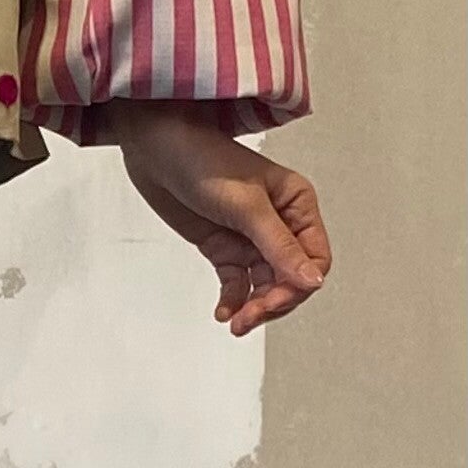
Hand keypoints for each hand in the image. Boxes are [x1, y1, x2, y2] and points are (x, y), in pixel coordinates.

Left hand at [100, 98, 331, 335]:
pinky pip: (238, 283)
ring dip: (253, 307)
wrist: (153, 146)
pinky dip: (233, 300)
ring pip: (265, 286)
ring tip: (236, 321)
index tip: (274, 299)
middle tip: (250, 316)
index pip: (314, 258)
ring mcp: (250, 237)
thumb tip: (312, 280)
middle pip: (291, 278)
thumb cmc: (201, 157)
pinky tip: (224, 312)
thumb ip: (278, 245)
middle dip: (274, 301)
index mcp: (296, 203)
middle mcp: (279, 222)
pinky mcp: (224, 246)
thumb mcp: (245, 204)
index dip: (299, 284)